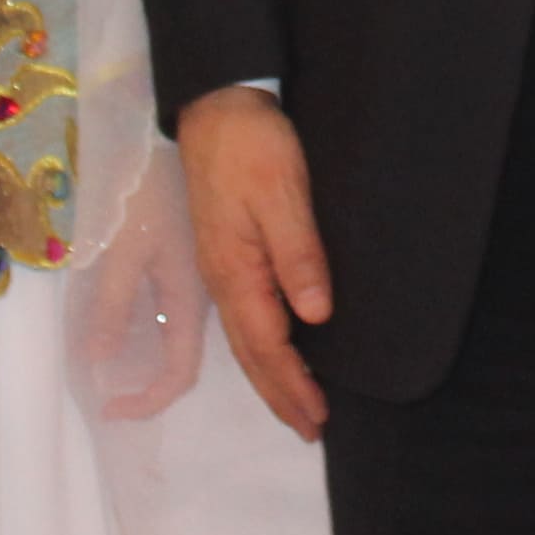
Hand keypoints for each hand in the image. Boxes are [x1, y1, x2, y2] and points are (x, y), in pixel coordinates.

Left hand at [75, 146, 214, 421]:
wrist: (203, 132)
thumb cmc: (155, 188)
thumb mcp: (125, 245)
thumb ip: (113, 303)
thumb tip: (97, 360)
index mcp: (190, 297)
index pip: (179, 373)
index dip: (149, 400)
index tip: (111, 411)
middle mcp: (205, 297)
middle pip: (189, 364)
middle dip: (157, 395)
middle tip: (117, 410)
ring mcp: (206, 280)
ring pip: (189, 342)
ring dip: (160, 371)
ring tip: (126, 384)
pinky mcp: (201, 261)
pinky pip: (183, 318)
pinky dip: (161, 342)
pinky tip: (142, 338)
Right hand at [180, 86, 332, 440]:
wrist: (217, 105)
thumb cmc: (252, 145)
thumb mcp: (282, 192)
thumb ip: (298, 253)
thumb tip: (314, 315)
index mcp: (236, 270)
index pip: (267, 344)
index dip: (292, 384)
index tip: (317, 418)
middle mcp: (222, 278)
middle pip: (251, 352)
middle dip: (279, 394)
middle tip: (311, 429)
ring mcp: (220, 267)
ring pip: (245, 338)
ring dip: (270, 376)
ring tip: (295, 405)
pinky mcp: (225, 253)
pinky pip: (244, 317)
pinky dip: (262, 347)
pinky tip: (276, 350)